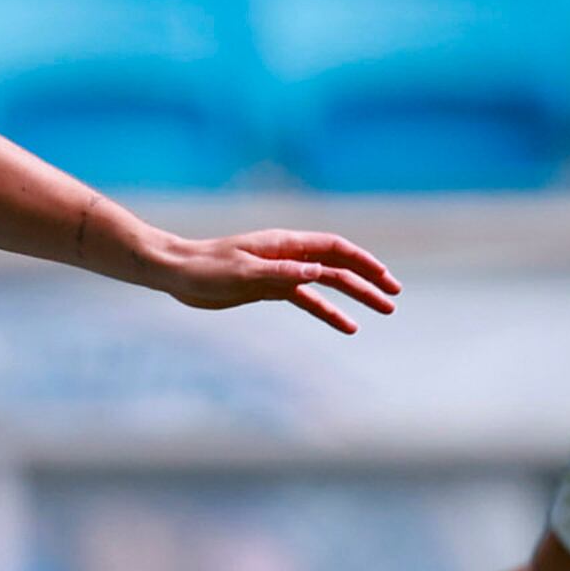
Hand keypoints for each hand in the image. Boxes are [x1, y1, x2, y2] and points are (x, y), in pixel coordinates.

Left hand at [148, 227, 401, 331]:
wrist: (176, 273)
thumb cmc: (205, 268)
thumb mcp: (243, 272)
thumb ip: (282, 273)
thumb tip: (320, 272)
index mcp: (284, 244)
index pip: (334, 248)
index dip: (362, 262)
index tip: (384, 278)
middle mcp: (288, 255)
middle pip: (338, 265)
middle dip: (368, 279)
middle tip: (393, 297)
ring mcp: (280, 273)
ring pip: (327, 284)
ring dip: (354, 296)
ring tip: (381, 310)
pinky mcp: (269, 289)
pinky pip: (306, 300)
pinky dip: (327, 311)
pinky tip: (347, 326)